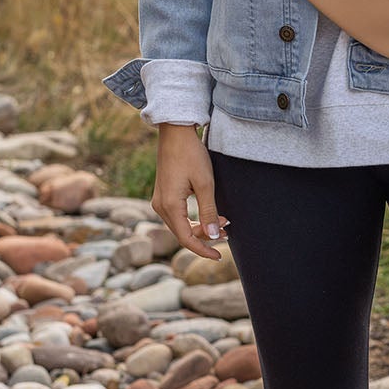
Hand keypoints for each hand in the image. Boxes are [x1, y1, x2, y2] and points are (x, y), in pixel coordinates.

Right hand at [152, 125, 230, 260]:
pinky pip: (178, 215)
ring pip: (180, 225)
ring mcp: (160, 200)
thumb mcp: (205, 184)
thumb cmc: (191, 155)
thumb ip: (208, 211)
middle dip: (205, 236)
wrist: (176, 133)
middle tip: (228, 230)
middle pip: (183, 233)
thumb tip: (214, 236)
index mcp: (168, 206)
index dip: (203, 250)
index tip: (220, 255)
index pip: (186, 239)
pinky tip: (210, 215)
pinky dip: (193, 219)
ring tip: (223, 222)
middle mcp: (160, 206)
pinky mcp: (164, 195)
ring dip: (200, 227)